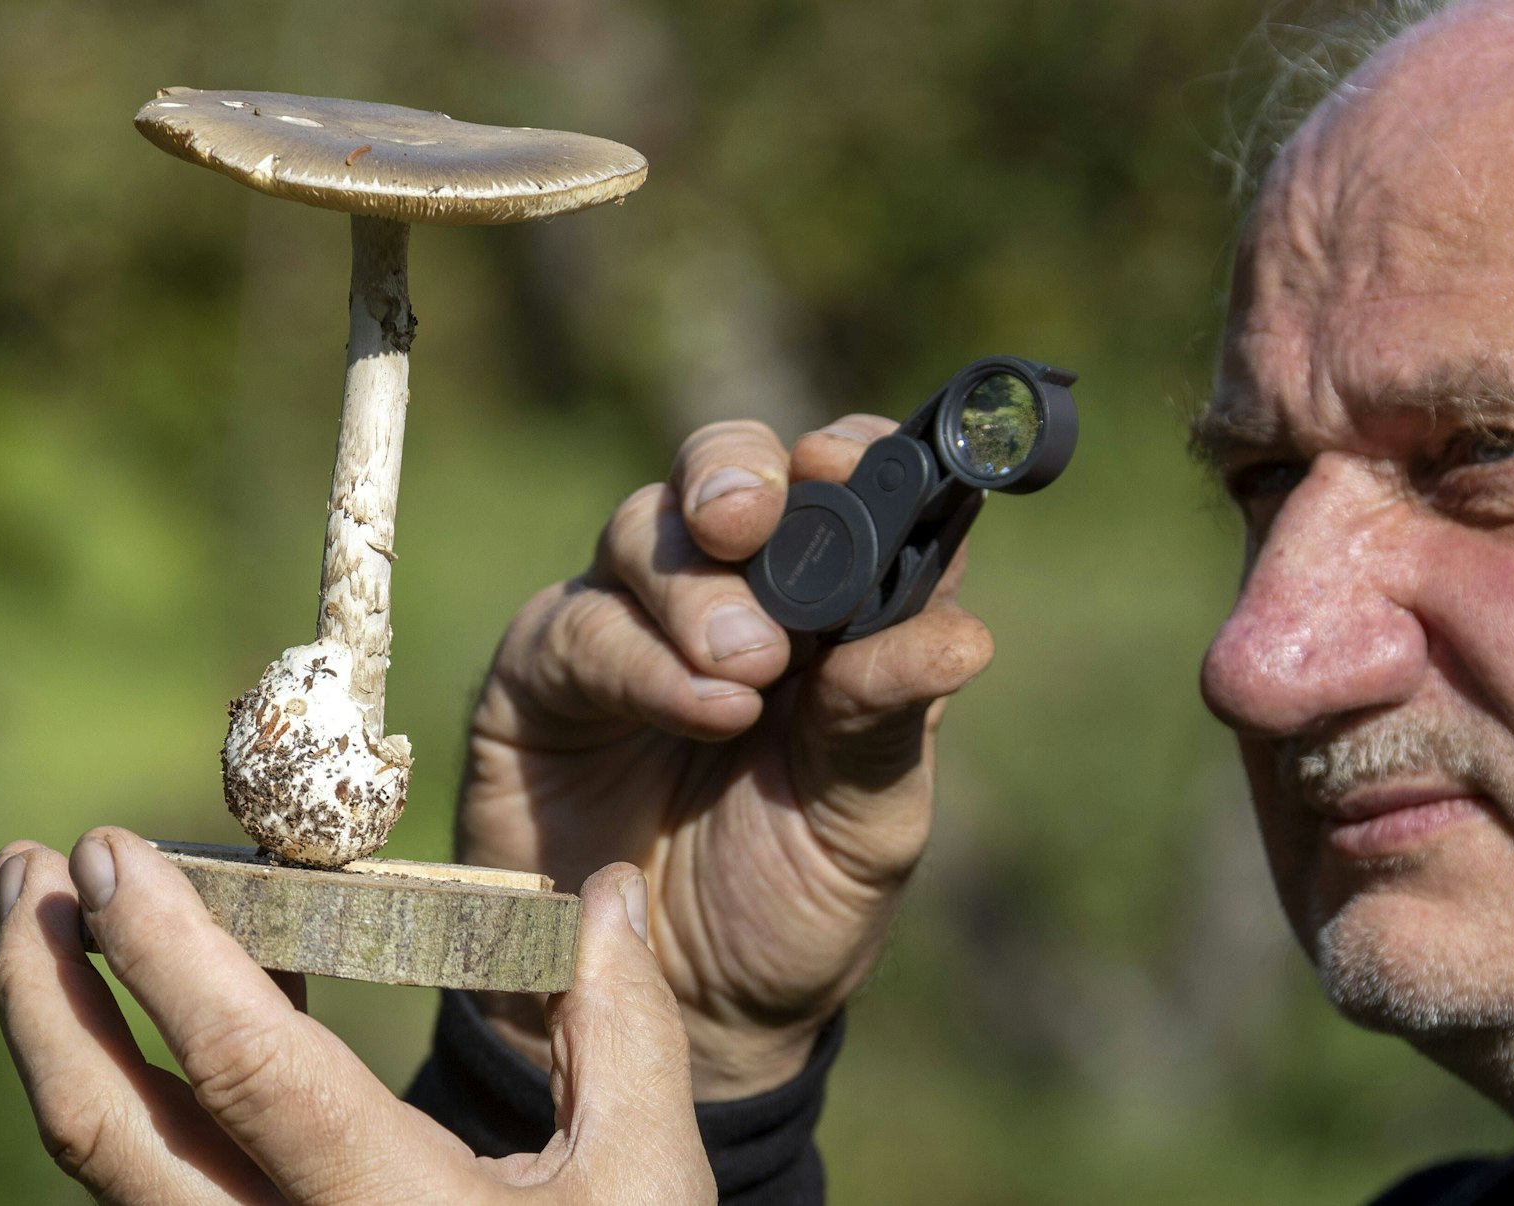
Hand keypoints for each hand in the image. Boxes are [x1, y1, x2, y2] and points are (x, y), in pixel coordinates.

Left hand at [0, 828, 711, 1203]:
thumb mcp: (646, 1185)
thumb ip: (626, 1032)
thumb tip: (613, 890)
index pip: (247, 1073)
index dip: (167, 956)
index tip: (112, 850)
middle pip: (107, 1132)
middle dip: (41, 987)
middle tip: (24, 867)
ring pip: (105, 1164)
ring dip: (57, 1030)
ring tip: (47, 915)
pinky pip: (150, 1180)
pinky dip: (132, 1081)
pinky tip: (163, 1006)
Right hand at [458, 416, 993, 1098]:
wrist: (677, 1016)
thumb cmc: (789, 908)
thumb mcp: (867, 822)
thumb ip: (892, 717)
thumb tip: (966, 635)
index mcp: (828, 611)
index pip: (842, 484)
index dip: (849, 455)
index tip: (848, 467)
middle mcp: (730, 597)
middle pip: (726, 468)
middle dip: (737, 475)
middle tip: (755, 525)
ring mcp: (632, 628)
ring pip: (645, 528)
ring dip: (699, 588)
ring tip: (748, 674)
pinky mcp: (547, 675)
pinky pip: (582, 625)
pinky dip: (644, 657)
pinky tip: (702, 710)